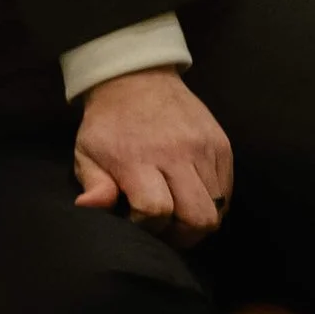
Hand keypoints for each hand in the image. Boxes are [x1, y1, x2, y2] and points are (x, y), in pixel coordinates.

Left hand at [73, 67, 233, 246]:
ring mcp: (204, 148)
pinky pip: (227, 191)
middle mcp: (177, 153)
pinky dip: (213, 203)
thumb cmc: (108, 123)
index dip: (147, 227)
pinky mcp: (222, 144)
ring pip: (217, 209)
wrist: (137, 77)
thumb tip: (89, 207)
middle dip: (181, 236)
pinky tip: (192, 197)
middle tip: (165, 230)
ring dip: (198, 221)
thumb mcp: (87, 152)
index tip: (135, 220)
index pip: (155, 210)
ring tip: (178, 214)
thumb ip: (94, 184)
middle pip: (197, 218)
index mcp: (138, 158)